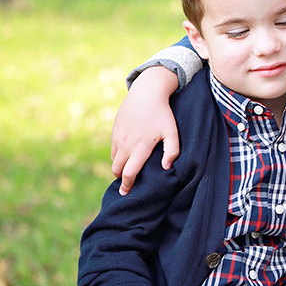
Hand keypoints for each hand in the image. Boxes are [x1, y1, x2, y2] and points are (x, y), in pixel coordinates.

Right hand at [111, 66, 179, 194]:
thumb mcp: (172, 132)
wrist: (146, 93)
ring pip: (114, 159)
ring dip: (119, 166)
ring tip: (127, 169)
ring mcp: (118, 138)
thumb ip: (172, 151)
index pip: (129, 174)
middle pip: (117, 170)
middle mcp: (126, 145)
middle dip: (121, 179)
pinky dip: (117, 155)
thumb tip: (166, 167)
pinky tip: (126, 154)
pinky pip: (113, 149)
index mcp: (140, 148)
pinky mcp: (114, 131)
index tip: (126, 193)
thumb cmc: (162, 113)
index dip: (127, 186)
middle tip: (126, 184)